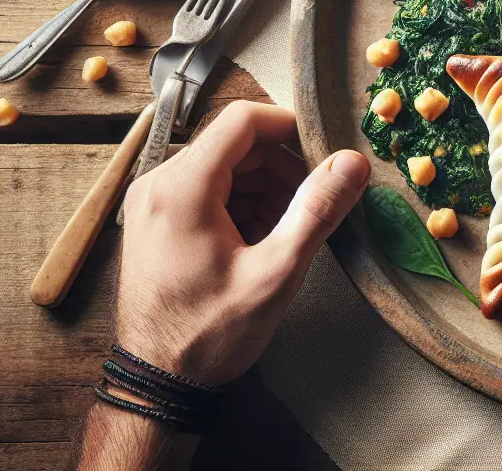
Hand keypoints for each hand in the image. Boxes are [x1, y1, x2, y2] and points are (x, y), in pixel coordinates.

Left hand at [114, 101, 369, 385]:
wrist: (157, 380)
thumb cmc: (210, 333)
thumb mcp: (276, 274)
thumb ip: (316, 211)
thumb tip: (352, 162)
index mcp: (182, 187)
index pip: (241, 120)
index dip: (289, 128)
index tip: (322, 156)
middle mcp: (156, 184)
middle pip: (232, 142)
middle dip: (279, 165)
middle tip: (309, 204)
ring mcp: (149, 202)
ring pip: (219, 165)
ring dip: (261, 185)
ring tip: (284, 230)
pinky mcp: (151, 221)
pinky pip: (202, 188)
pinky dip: (237, 201)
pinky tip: (257, 239)